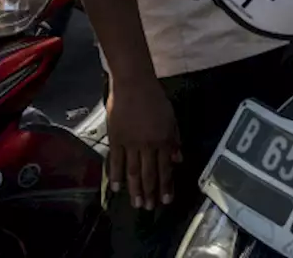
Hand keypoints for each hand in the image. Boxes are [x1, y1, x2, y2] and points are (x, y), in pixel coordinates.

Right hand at [106, 76, 181, 210]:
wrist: (134, 85)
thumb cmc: (155, 99)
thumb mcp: (171, 118)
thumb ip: (174, 139)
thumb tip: (177, 160)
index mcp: (164, 140)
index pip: (165, 168)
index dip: (166, 185)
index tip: (166, 200)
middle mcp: (148, 145)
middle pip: (149, 174)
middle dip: (150, 192)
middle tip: (150, 208)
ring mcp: (130, 144)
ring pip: (132, 172)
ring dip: (135, 190)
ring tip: (136, 204)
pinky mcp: (115, 140)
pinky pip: (115, 162)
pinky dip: (115, 176)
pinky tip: (116, 188)